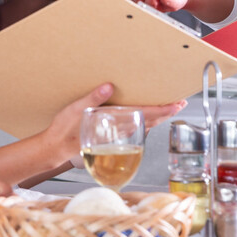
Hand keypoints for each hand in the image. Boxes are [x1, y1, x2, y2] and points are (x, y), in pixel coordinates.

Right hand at [43, 83, 186, 162]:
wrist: (56, 149)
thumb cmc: (64, 131)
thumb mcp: (74, 110)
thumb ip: (92, 99)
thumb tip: (109, 87)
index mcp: (114, 122)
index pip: (144, 115)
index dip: (162, 110)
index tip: (176, 105)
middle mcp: (119, 130)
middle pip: (150, 121)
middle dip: (166, 112)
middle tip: (180, 103)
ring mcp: (117, 135)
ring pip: (144, 126)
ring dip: (158, 117)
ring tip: (169, 108)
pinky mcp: (113, 136)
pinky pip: (135, 129)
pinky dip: (146, 121)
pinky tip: (148, 118)